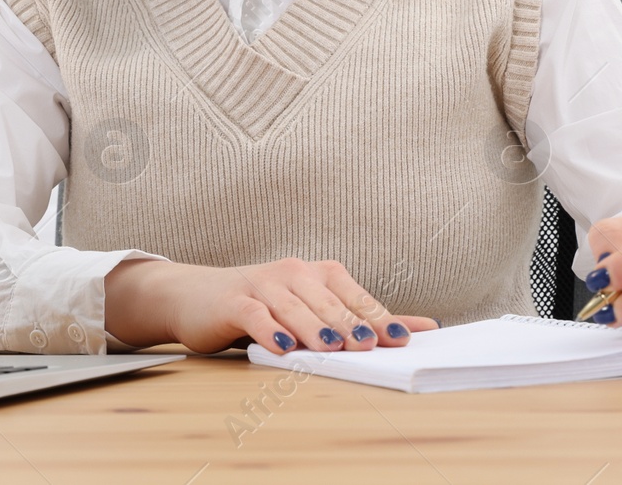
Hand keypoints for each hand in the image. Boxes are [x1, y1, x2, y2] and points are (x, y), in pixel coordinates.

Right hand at [103, 257, 440, 355]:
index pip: (355, 297)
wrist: (199, 296)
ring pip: (295, 306)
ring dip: (314, 327)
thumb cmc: (265, 305)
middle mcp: (294, 272)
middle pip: (328, 301)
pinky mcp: (235, 300)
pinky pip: (255, 314)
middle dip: (350, 323)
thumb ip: (362, 319)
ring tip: (332, 347)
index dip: (379, 317)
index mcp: (319, 273)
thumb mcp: (314, 310)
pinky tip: (283, 347)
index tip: (403, 339)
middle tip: (370, 344)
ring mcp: (263, 283)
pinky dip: (270, 330)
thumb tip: (422, 328)